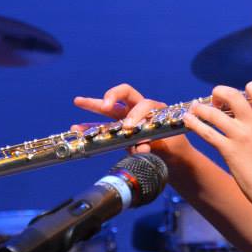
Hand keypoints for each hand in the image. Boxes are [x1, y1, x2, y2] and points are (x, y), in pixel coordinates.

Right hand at [73, 83, 190, 157]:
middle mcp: (140, 110)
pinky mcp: (120, 131)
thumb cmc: (174, 147)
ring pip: (110, 108)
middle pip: (124, 95)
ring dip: (94, 105)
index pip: (144, 104)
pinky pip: (104, 127)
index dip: (136, 114)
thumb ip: (154, 146)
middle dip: (112, 96)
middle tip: (104, 103)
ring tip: (78, 100)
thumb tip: (139, 148)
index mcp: (155, 109)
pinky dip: (91, 127)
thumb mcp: (168, 146)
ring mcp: (128, 119)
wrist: (174, 157)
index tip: (129, 127)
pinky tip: (77, 128)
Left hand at [183, 81, 251, 212]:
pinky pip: (207, 132)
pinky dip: (195, 123)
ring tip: (194, 109)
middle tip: (215, 100)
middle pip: (232, 95)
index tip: (242, 94)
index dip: (249, 88)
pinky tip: (188, 120)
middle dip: (220, 92)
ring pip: (214, 113)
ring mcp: (240, 137)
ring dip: (200, 108)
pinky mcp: (229, 151)